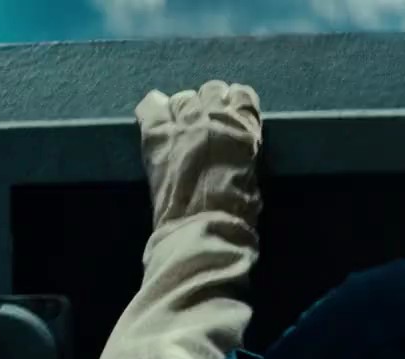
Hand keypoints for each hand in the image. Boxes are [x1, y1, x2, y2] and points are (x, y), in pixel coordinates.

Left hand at [135, 81, 262, 227]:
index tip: (234, 117)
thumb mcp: (253, 173)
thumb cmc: (236, 207)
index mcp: (243, 124)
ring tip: (184, 127)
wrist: (202, 223)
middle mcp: (213, 114)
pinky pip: (151, 105)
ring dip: (186, 109)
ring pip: (183, 97)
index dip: (237, 105)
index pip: (242, 94)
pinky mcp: (156, 133)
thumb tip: (237, 148)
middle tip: (209, 124)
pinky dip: (155, 108)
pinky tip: (158, 117)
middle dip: (212, 103)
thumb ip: (245, 150)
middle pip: (212, 89)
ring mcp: (182, 120)